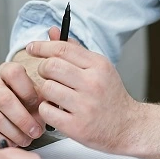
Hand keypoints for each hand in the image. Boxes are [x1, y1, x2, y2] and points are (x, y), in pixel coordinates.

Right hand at [0, 26, 72, 149]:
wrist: (14, 123)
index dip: (28, 92)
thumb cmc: (31, 106)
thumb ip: (52, 62)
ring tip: (26, 139)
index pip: (14, 72)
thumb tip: (54, 29)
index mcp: (7, 70)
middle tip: (36, 132)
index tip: (38, 105)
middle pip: (4, 98)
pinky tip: (9, 142)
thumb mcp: (45, 89)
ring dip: (13, 132)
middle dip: (23, 119)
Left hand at [23, 39, 135, 153]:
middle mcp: (93, 84)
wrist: (127, 126)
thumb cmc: (110, 96)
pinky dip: (47, 110)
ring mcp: (85, 106)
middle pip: (51, 66)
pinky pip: (46, 111)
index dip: (42, 47)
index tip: (32, 48)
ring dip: (46, 92)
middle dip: (43, 69)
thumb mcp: (99, 68)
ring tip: (56, 95)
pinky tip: (57, 110)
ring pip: (47, 88)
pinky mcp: (77, 127)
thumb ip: (74, 50)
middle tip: (48, 75)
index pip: (62, 48)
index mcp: (98, 66)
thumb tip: (53, 32)